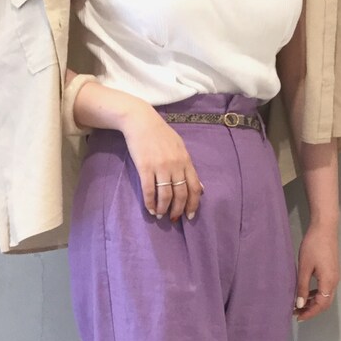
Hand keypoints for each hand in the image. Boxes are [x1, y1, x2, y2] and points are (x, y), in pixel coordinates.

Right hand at [119, 106, 204, 222]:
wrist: (141, 122)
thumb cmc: (160, 134)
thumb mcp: (180, 148)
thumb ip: (188, 167)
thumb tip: (199, 187)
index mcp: (186, 161)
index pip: (194, 187)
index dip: (193, 204)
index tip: (190, 215)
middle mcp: (175, 165)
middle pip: (180, 194)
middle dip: (178, 210)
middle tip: (174, 218)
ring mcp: (160, 167)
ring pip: (165, 195)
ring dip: (164, 208)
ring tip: (160, 215)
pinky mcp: (145, 167)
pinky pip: (149, 190)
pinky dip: (150, 202)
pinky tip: (150, 208)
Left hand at [293, 222, 340, 321]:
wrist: (325, 228)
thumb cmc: (313, 246)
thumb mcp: (304, 267)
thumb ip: (302, 287)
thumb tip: (300, 304)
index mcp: (328, 282)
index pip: (321, 305)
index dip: (310, 312)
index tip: (298, 316)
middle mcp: (335, 281)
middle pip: (325, 303)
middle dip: (312, 310)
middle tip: (297, 312)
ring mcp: (335, 276)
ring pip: (326, 296)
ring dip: (314, 302)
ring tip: (299, 304)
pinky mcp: (333, 271)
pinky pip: (326, 288)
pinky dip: (317, 294)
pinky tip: (306, 292)